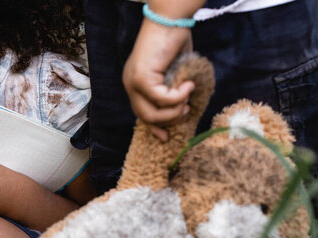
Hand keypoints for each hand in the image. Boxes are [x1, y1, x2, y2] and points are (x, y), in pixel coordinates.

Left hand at [122, 18, 194, 140]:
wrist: (170, 20)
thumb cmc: (174, 41)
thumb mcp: (173, 72)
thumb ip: (172, 89)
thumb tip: (182, 109)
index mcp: (135, 84)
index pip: (141, 113)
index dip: (154, 127)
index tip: (166, 137)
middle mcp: (130, 84)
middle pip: (145, 117)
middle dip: (169, 120)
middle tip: (186, 110)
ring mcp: (133, 82)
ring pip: (152, 113)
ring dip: (174, 111)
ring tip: (187, 99)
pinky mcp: (141, 78)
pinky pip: (161, 99)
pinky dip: (178, 96)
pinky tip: (188, 85)